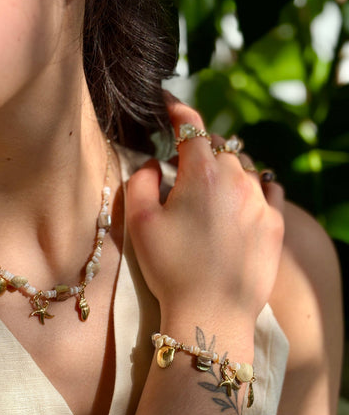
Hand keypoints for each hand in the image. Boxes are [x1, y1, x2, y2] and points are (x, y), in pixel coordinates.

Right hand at [126, 95, 284, 326]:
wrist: (211, 314)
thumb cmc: (170, 268)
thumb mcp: (139, 222)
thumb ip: (141, 180)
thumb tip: (154, 164)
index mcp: (202, 174)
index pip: (191, 127)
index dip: (177, 110)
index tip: (168, 101)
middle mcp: (237, 179)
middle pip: (219, 146)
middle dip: (199, 147)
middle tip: (183, 163)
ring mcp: (261, 202)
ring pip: (245, 166)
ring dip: (227, 166)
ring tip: (213, 185)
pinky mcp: (275, 225)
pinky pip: (271, 190)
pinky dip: (257, 185)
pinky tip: (247, 195)